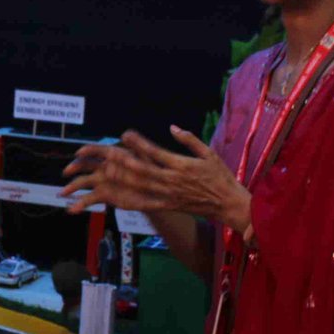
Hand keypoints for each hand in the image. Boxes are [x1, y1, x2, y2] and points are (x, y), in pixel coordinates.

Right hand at [60, 144, 171, 215]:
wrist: (155, 192)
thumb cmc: (152, 171)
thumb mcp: (147, 156)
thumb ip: (136, 145)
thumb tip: (125, 133)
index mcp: (113, 156)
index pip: (97, 150)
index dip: (87, 151)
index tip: (79, 153)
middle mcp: (104, 167)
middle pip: (85, 165)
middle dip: (75, 167)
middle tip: (67, 171)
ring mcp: (102, 182)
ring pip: (83, 182)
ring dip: (72, 187)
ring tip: (63, 193)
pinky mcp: (104, 195)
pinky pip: (89, 199)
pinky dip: (79, 204)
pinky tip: (72, 209)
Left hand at [62, 127, 251, 233]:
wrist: (228, 203)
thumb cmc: (220, 176)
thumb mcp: (209, 152)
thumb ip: (189, 140)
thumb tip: (172, 127)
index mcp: (182, 165)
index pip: (155, 151)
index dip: (138, 143)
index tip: (125, 134)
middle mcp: (173, 180)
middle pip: (142, 170)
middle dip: (123, 160)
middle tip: (106, 151)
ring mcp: (169, 195)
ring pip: (141, 187)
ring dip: (122, 178)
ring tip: (106, 170)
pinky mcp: (168, 206)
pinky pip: (146, 204)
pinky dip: (130, 201)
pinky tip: (115, 198)